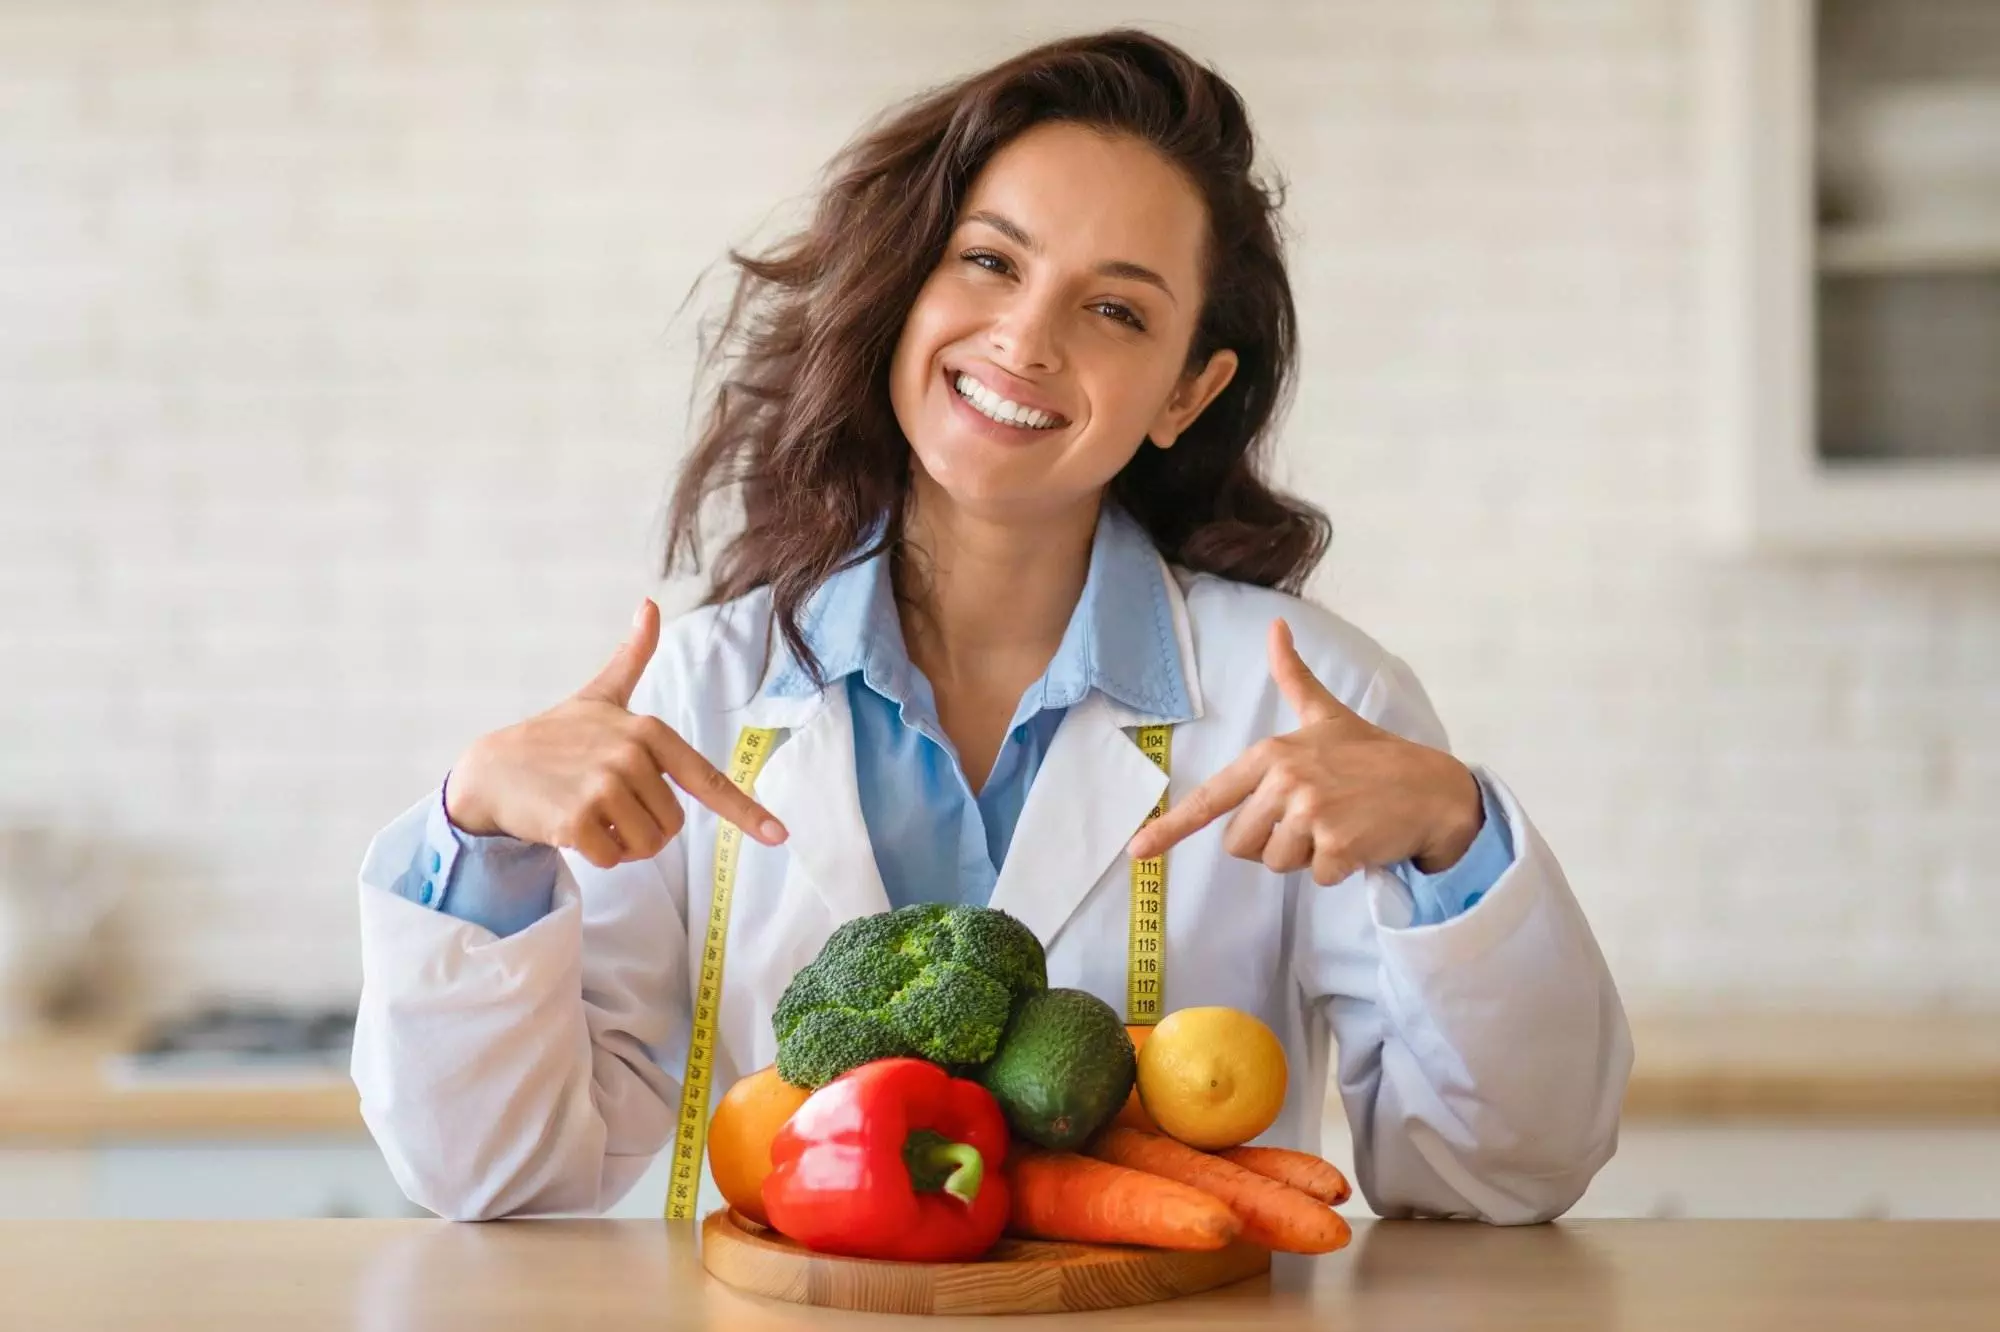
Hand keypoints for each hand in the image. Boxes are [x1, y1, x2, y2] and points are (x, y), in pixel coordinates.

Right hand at [445, 599, 787, 868]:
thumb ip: (632, 656)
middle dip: (645, 829)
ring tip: (590, 814)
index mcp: (647, 731)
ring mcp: (603, 788)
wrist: (492, 769)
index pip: (706, 778)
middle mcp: (630, 756)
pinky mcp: (576, 821)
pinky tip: (572, 829)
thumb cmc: (554, 736)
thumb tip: (650, 604)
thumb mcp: (599, 695)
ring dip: (622, 844)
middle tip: (607, 805)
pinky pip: (613, 859)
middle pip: (673, 827)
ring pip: (646, 846)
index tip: (779, 836)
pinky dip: (598, 855)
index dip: (747, 811)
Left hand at [1126, 619, 1480, 884]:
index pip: (1212, 797)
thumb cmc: (1373, 756)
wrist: (1432, 787)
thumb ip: (1293, 677)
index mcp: (1272, 754)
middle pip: (1241, 845)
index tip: (1138, 850)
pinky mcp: (1337, 845)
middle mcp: (1285, 781)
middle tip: (1314, 818)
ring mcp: (1311, 813)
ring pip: (1276, 864)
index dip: (1172, 827)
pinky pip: (1314, 878)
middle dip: (1272, 843)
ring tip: (1337, 826)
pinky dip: (1336, 869)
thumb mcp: (1326, 714)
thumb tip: (1276, 627)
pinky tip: (1357, 842)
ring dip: (1305, 858)